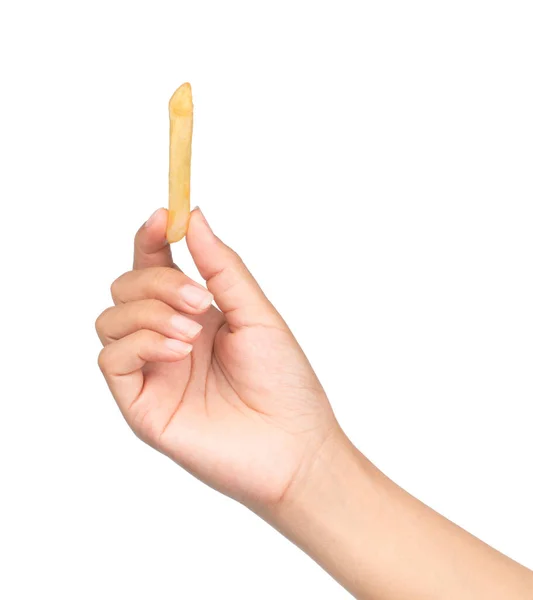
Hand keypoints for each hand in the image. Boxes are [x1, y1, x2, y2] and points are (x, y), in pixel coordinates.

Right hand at [96, 208, 338, 508]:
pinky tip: (177, 352)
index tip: (163, 215)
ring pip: (110, 318)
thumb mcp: (255, 313)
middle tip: (200, 299)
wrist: (294, 446)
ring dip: (149, 312)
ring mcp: (151, 371)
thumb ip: (222, 267)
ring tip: (193, 332)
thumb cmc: (283, 382)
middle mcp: (166, 338)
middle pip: (126, 286)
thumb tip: (193, 216)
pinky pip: (111, 359)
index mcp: (194, 314)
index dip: (151, 237)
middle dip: (157, 280)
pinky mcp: (140, 403)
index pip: (155, 265)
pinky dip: (139, 343)